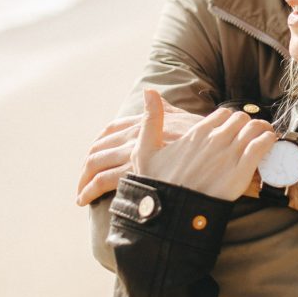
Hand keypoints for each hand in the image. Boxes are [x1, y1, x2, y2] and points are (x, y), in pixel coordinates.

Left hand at [76, 95, 202, 205]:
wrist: (216, 153)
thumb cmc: (204, 139)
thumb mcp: (185, 118)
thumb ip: (167, 109)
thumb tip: (155, 96)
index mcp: (143, 122)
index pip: (111, 129)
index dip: (99, 144)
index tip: (96, 157)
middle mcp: (133, 135)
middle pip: (99, 148)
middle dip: (87, 165)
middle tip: (84, 179)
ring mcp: (132, 153)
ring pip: (96, 164)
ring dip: (84, 179)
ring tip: (81, 194)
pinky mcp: (133, 172)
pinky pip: (101, 181)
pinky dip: (89, 190)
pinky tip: (84, 200)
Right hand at [133, 89, 276, 199]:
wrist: (171, 214)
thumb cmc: (158, 184)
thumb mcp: (145, 150)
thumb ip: (151, 119)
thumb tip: (149, 91)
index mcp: (197, 133)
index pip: (223, 113)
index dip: (229, 120)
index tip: (231, 129)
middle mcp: (215, 139)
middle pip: (241, 118)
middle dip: (246, 124)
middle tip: (248, 135)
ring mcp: (230, 154)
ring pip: (255, 128)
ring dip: (261, 130)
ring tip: (263, 137)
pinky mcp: (242, 171)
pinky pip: (262, 145)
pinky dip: (269, 141)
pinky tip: (269, 144)